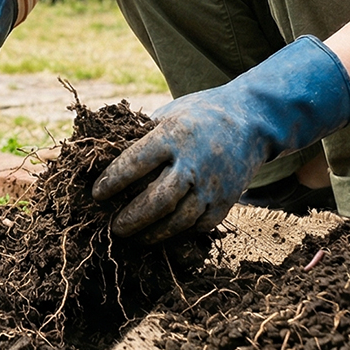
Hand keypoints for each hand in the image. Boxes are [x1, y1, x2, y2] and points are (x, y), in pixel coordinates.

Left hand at [92, 35, 349, 242]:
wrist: (252, 120)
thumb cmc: (200, 115)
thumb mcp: (170, 113)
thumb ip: (143, 135)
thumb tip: (103, 157)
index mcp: (175, 135)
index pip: (136, 162)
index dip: (113, 181)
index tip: (96, 194)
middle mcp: (195, 162)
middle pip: (158, 201)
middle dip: (130, 219)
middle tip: (113, 227)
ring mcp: (213, 185)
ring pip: (178, 220)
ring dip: (151, 233)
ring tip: (133, 237)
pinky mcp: (226, 201)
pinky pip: (197, 225)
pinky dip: (177, 233)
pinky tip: (160, 232)